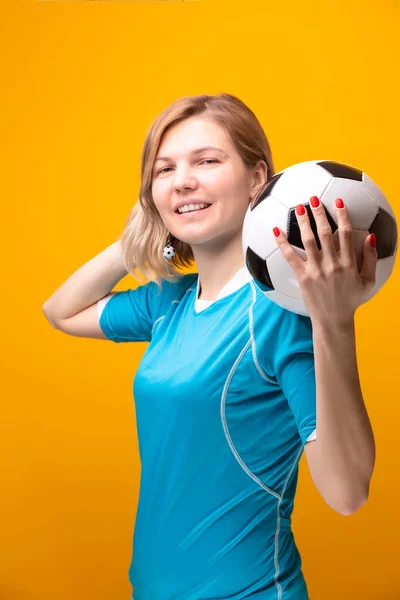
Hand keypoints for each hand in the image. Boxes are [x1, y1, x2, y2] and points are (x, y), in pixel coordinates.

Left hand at [273, 196, 377, 328]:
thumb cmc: (351, 300)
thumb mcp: (368, 281)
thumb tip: (370, 236)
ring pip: (309, 241)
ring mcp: (316, 271)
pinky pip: (290, 257)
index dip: (342, 216)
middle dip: (319, 214)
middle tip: (313, 198)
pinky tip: (276, 231)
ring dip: (303, 223)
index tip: (338, 202)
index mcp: (349, 263)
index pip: (346, 234)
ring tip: (298, 208)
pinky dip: (283, 243)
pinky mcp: (303, 277)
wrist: (333, 320)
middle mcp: (332, 264)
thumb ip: (370, 258)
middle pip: (325, 233)